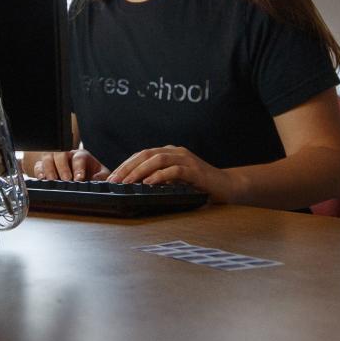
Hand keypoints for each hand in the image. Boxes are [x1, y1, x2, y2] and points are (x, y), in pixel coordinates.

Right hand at [30, 148, 106, 180]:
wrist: (82, 177)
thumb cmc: (91, 174)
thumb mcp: (100, 174)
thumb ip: (101, 177)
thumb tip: (96, 180)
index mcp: (81, 155)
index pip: (78, 158)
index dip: (78, 168)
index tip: (79, 178)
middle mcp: (66, 155)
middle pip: (60, 154)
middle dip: (63, 167)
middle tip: (66, 179)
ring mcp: (54, 160)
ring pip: (48, 158)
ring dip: (49, 169)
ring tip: (52, 181)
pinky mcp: (44, 167)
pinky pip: (38, 166)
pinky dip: (39, 172)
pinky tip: (41, 179)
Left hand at [109, 146, 237, 202]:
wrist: (227, 187)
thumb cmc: (200, 186)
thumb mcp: (175, 182)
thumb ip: (159, 181)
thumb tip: (134, 188)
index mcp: (169, 153)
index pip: (141, 155)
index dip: (125, 165)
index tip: (111, 178)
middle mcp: (176, 152)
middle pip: (146, 154)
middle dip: (127, 167)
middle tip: (114, 180)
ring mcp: (186, 159)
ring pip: (157, 159)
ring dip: (140, 170)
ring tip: (128, 182)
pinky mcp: (195, 170)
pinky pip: (174, 170)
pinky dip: (160, 176)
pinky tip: (149, 182)